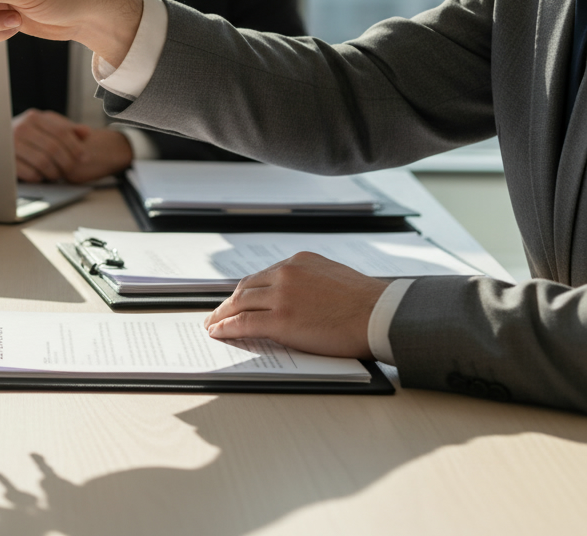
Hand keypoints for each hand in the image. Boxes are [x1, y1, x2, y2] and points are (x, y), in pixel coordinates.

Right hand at [14, 110, 132, 182]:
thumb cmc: (29, 136)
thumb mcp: (48, 127)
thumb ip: (68, 130)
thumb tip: (86, 132)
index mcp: (34, 117)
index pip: (61, 132)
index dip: (76, 146)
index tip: (84, 158)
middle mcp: (21, 128)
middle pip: (53, 148)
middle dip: (67, 162)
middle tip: (71, 170)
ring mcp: (11, 145)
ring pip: (43, 162)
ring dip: (54, 172)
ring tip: (58, 174)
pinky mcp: (6, 161)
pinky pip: (30, 173)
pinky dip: (40, 178)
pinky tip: (42, 176)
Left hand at [203, 252, 388, 358]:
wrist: (381, 315)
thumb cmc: (367, 304)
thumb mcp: (333, 278)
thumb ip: (310, 282)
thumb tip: (297, 297)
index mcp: (299, 261)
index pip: (262, 276)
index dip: (246, 291)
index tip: (237, 300)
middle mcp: (286, 273)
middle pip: (246, 288)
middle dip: (229, 302)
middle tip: (218, 313)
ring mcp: (281, 295)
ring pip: (240, 304)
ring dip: (222, 315)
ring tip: (213, 325)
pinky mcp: (280, 319)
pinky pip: (243, 322)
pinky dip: (226, 327)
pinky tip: (219, 332)